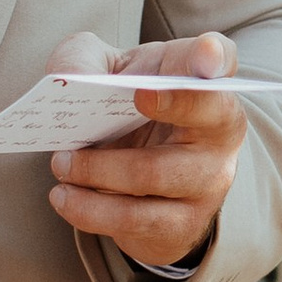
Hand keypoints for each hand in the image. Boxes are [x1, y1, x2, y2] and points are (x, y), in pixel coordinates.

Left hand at [45, 28, 246, 272]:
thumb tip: (68, 78)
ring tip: (61, 164)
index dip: (212, 56)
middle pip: (194, 118)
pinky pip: (134, 220)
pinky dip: (90, 209)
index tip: (201, 57)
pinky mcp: (184, 225)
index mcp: (205, 83)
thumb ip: (85, 60)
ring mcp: (209, 182)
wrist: (143, 182)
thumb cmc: (131, 111)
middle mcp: (220, 132)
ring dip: (94, 171)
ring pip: (151, 175)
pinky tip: (65, 197)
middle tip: (82, 132)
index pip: (219, 60)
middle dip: (147, 111)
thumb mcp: (110, 74)